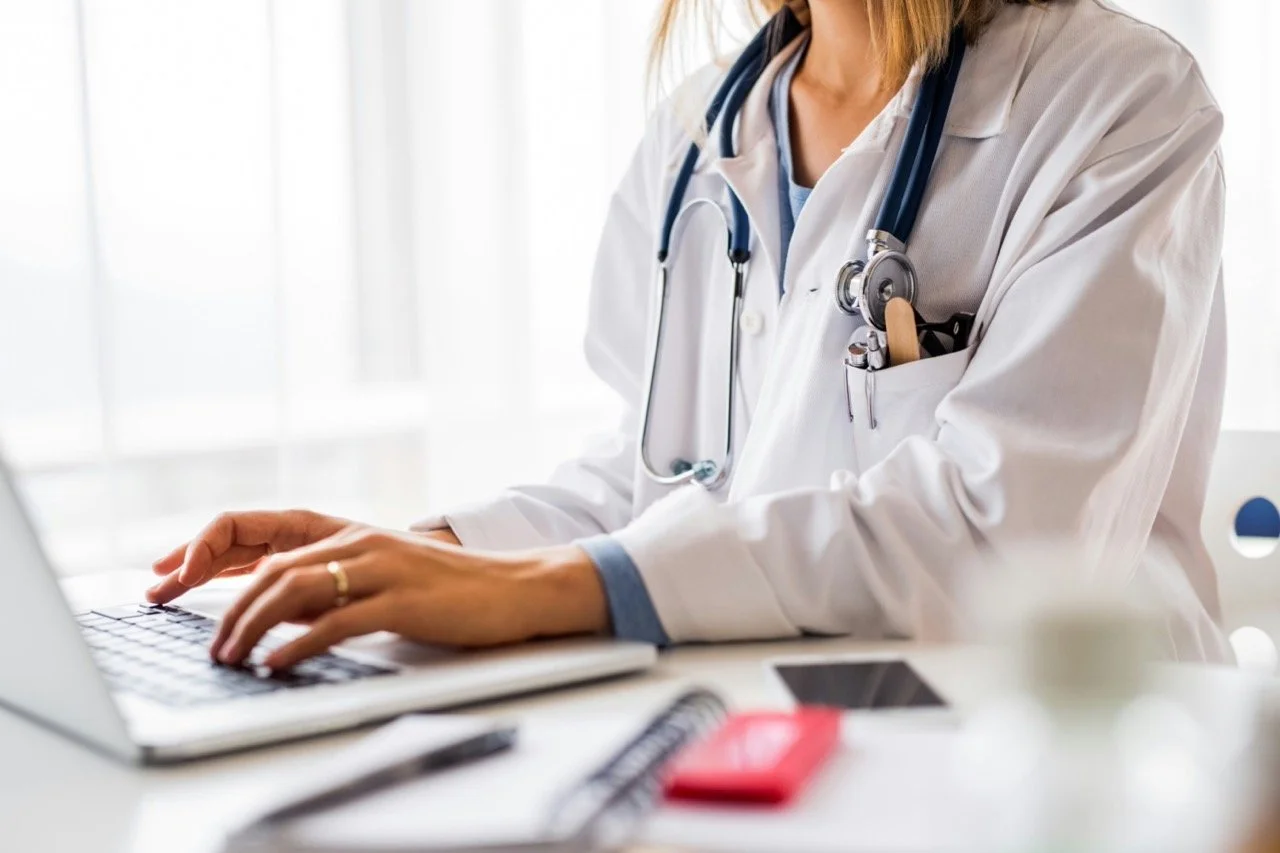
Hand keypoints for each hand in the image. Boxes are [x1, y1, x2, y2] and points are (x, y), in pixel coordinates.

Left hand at [208, 525, 606, 668]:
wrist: (515, 588)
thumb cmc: (448, 590)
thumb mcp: (383, 576)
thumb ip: (333, 584)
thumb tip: (274, 609)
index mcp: (351, 533)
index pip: (265, 537)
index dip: (212, 556)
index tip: (172, 577)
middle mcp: (360, 542)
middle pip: (271, 568)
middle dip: (226, 608)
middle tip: (209, 646)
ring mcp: (381, 568)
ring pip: (294, 589)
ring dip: (251, 626)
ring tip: (231, 658)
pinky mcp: (401, 600)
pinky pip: (335, 622)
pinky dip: (297, 644)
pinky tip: (277, 664)